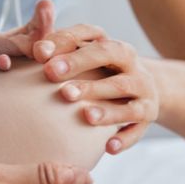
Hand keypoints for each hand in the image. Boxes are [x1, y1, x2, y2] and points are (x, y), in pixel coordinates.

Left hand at [0, 0, 56, 82]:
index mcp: (28, 34)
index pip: (44, 24)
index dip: (45, 17)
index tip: (44, 5)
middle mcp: (31, 55)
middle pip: (50, 48)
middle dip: (47, 44)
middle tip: (38, 39)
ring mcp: (26, 77)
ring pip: (41, 71)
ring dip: (35, 64)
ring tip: (12, 54)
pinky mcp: (18, 96)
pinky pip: (25, 90)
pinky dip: (14, 77)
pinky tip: (1, 64)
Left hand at [36, 35, 158, 154]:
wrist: (142, 91)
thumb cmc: (102, 74)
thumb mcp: (86, 58)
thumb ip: (61, 51)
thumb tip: (36, 51)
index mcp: (114, 46)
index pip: (92, 36)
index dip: (65, 42)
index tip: (39, 54)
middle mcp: (132, 65)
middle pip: (110, 57)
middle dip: (80, 64)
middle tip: (52, 74)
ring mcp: (144, 91)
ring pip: (126, 94)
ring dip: (107, 107)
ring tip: (86, 116)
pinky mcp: (148, 117)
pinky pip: (138, 129)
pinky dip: (124, 139)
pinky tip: (108, 147)